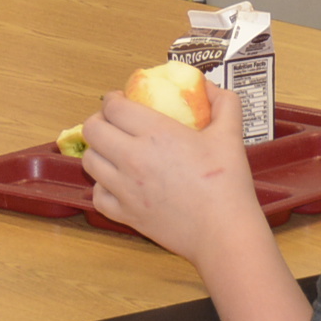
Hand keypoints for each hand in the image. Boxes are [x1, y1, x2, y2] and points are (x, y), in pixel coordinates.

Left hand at [79, 89, 261, 265]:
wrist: (223, 233)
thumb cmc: (227, 184)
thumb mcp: (230, 134)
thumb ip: (223, 103)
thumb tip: (209, 87)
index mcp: (155, 133)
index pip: (114, 107)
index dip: (113, 99)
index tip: (122, 100)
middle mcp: (132, 158)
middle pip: (92, 130)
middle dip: (99, 121)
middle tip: (114, 123)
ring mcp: (125, 189)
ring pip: (90, 161)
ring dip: (98, 151)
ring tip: (113, 151)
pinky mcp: (125, 215)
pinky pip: (97, 195)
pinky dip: (103, 186)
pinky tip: (117, 183)